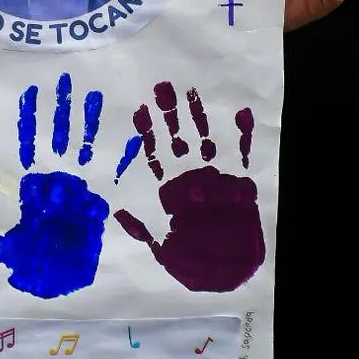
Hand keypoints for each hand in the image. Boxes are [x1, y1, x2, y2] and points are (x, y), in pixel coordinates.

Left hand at [0, 76, 111, 298]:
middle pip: (60, 136)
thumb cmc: (28, 261)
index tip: (32, 89)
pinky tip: (133, 133)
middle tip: (66, 77)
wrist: (60, 281)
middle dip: (63, 109)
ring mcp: (82, 187)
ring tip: (95, 92)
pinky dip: (124, 154)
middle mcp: (59, 179)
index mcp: (34, 183)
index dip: (32, 118)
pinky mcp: (101, 200)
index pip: (31, 142)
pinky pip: (114, 173)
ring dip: (90, 121)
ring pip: (85, 146)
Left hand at [112, 83, 265, 292]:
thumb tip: (116, 212)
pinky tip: (241, 112)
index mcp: (169, 186)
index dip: (148, 133)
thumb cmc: (189, 257)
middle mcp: (190, 175)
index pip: (155, 153)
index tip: (140, 109)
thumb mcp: (159, 245)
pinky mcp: (240, 181)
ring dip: (200, 117)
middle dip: (171, 115)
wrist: (225, 271)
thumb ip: (140, 227)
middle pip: (178, 138)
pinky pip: (241, 153)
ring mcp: (215, 175)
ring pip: (206, 139)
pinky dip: (242, 134)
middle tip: (162, 87)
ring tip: (193, 92)